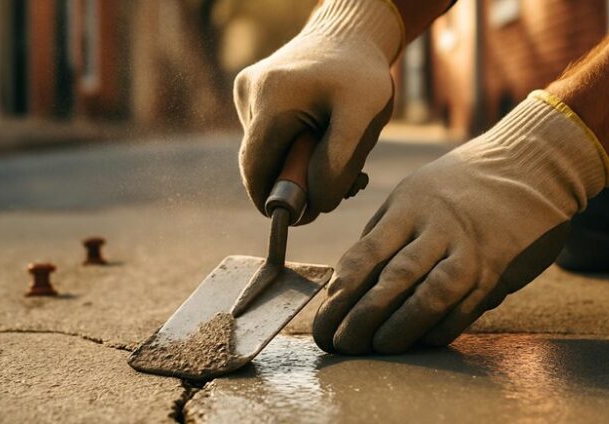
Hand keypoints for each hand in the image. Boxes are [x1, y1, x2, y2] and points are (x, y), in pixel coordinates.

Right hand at [234, 0, 402, 223]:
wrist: (351, 33)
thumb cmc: (360, 75)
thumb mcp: (361, 117)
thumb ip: (337, 163)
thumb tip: (314, 205)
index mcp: (271, 101)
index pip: (257, 172)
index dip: (277, 201)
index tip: (309, 214)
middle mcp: (249, 93)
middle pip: (261, 164)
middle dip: (295, 182)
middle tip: (340, 185)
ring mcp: (247, 91)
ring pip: (266, 151)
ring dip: (299, 165)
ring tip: (340, 155)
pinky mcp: (251, 91)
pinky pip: (268, 134)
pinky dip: (294, 146)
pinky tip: (321, 137)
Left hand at [313, 91, 608, 353]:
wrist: (531, 164)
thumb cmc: (461, 185)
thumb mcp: (415, 193)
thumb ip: (385, 233)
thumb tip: (348, 281)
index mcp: (408, 206)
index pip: (365, 254)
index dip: (341, 292)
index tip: (325, 316)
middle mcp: (437, 227)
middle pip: (392, 279)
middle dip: (360, 317)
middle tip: (339, 343)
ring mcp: (470, 249)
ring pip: (430, 297)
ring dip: (399, 328)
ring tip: (377, 347)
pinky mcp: (499, 268)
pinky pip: (466, 308)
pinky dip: (441, 328)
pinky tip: (421, 342)